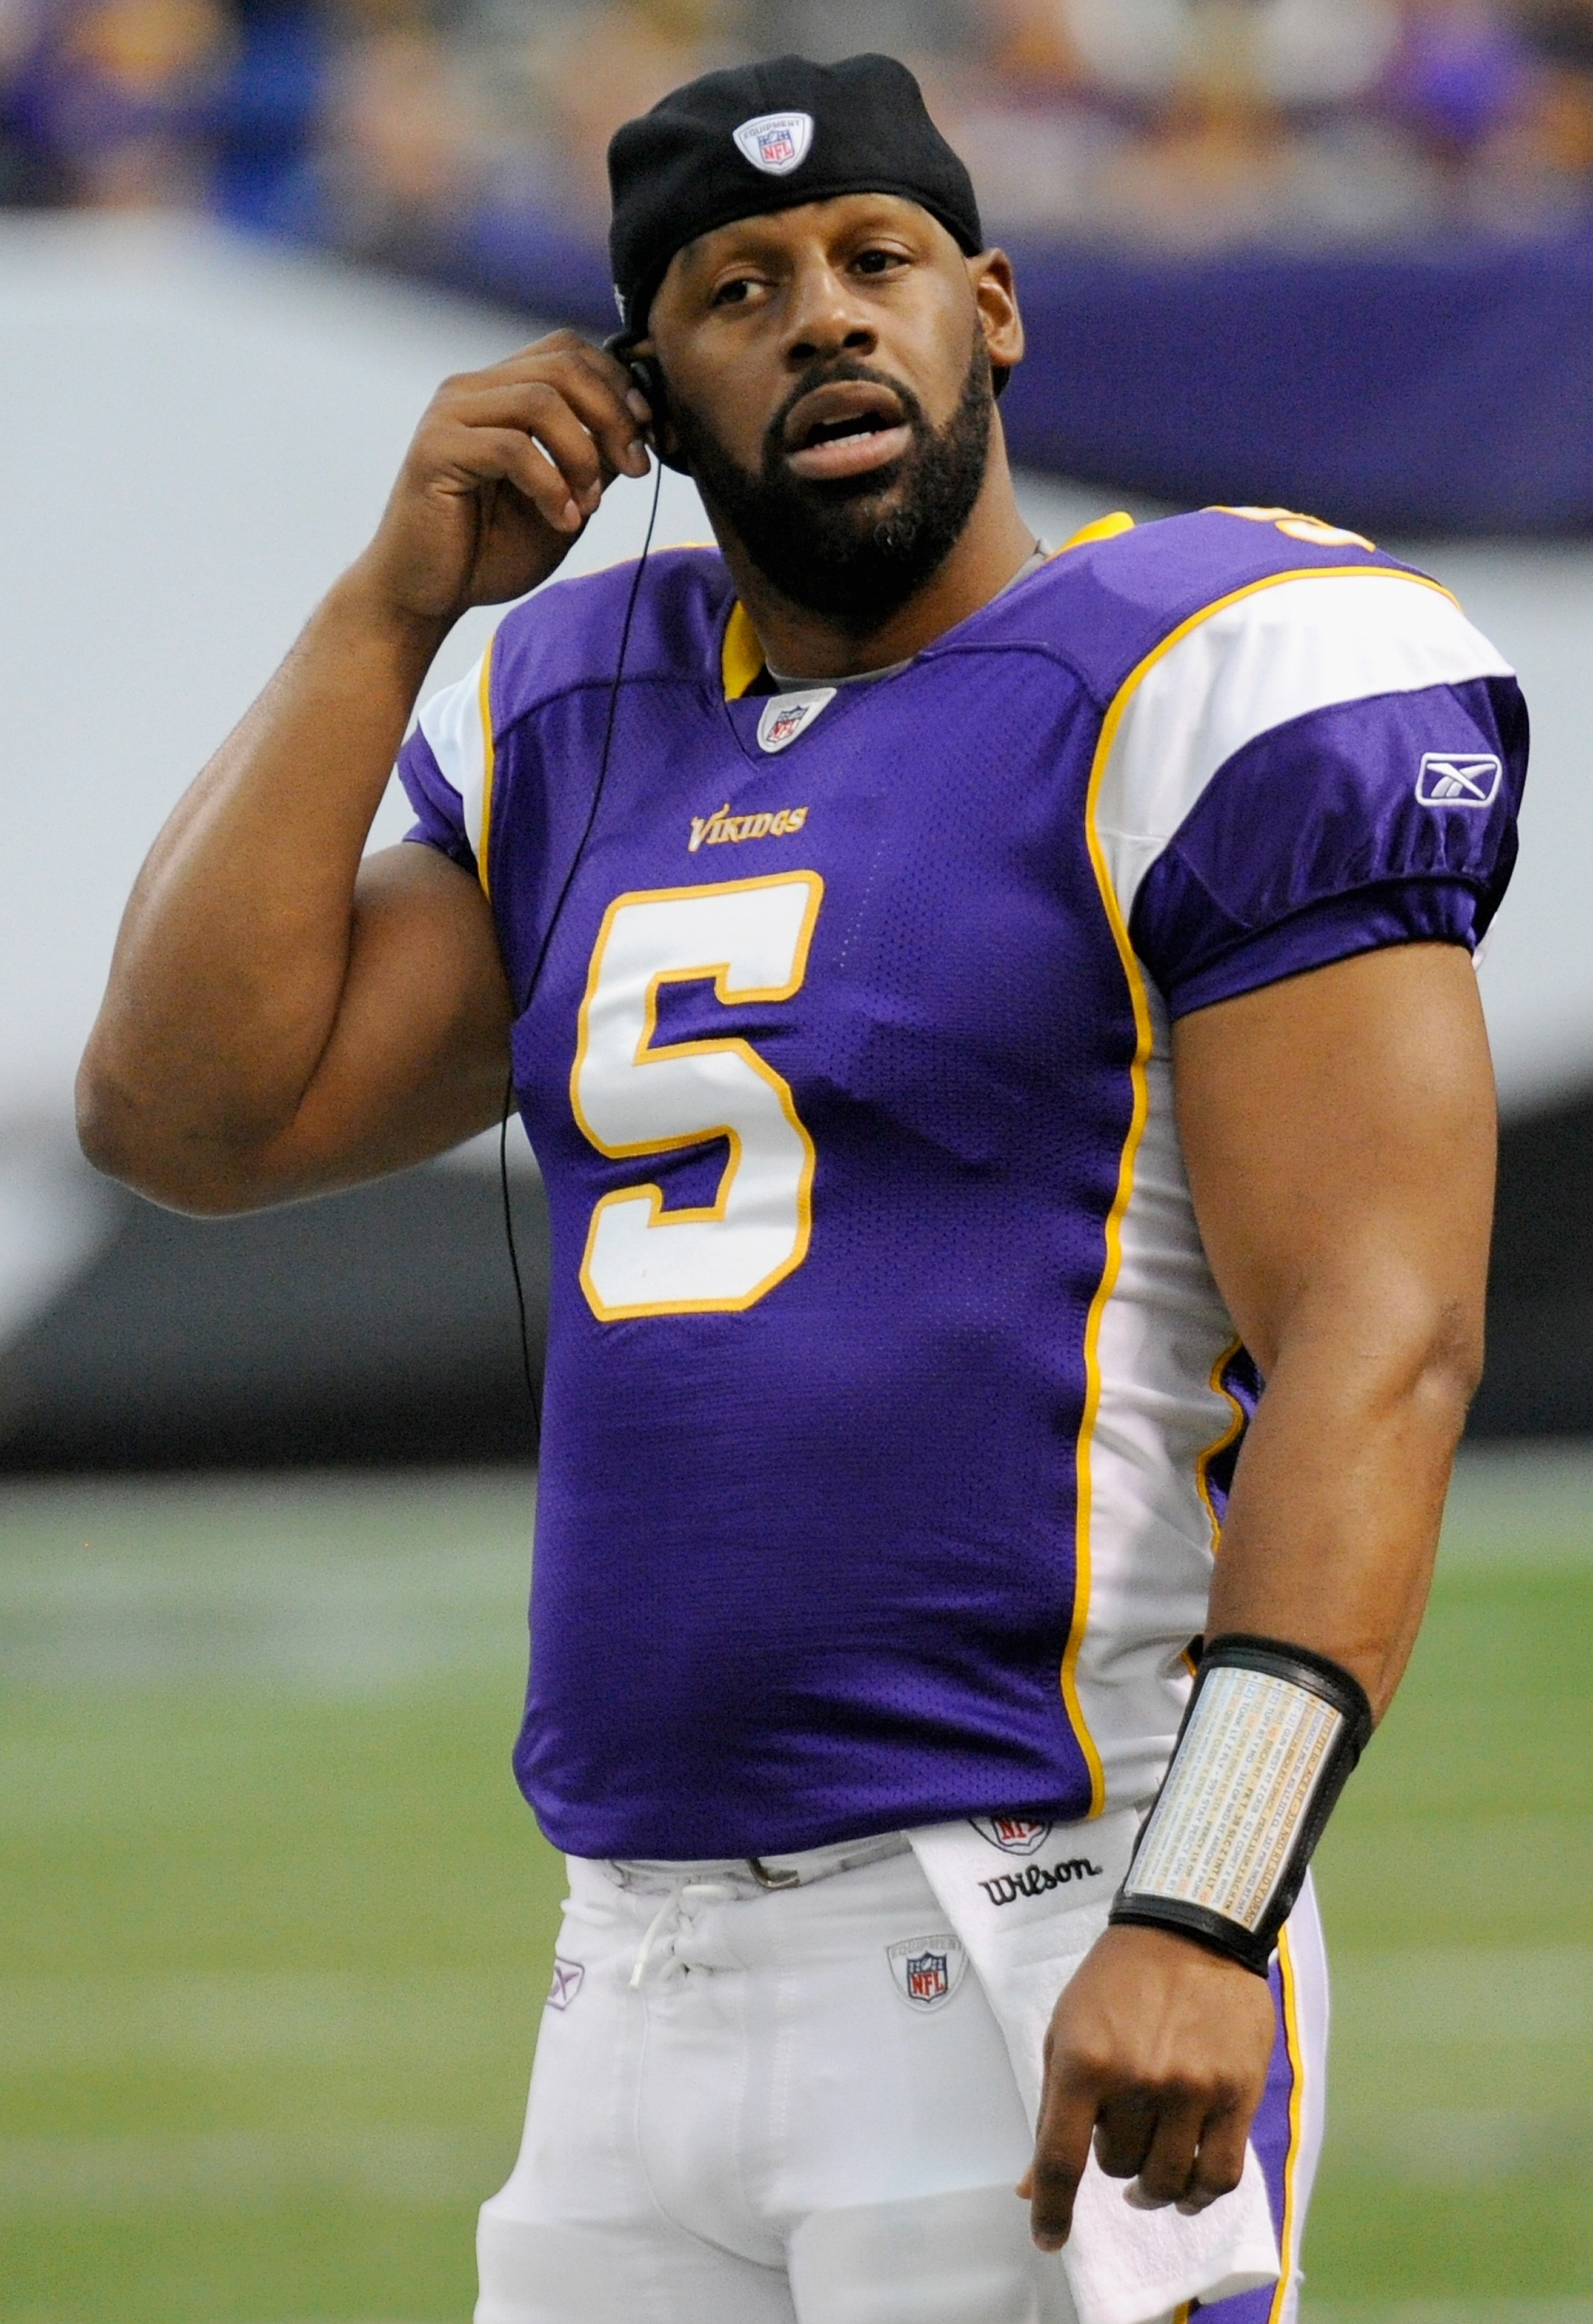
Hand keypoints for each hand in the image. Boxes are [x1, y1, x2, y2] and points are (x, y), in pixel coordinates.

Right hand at [349, 330, 653, 629]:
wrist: (425, 596)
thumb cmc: (489, 551)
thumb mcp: (563, 498)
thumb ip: (593, 458)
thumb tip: (641, 425)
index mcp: (499, 392)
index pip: (568, 351)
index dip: (619, 384)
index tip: (652, 433)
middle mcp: (471, 390)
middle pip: (562, 365)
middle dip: (614, 415)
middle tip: (636, 467)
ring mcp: (449, 415)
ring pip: (541, 399)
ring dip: (583, 453)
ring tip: (590, 504)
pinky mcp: (435, 450)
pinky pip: (513, 448)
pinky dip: (551, 486)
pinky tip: (562, 521)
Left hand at [1018, 1924, 1275, 2250]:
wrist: (1189, 1928)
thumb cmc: (1116, 1980)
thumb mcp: (1066, 2031)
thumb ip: (1051, 2109)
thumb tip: (1028, 2186)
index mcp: (1083, 2062)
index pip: (1060, 2160)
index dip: (1050, 2210)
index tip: (1048, 2238)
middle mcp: (1136, 2081)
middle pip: (1117, 2167)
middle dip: (1113, 2157)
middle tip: (1120, 2126)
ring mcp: (1190, 2089)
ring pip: (1167, 2180)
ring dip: (1154, 2185)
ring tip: (1152, 2169)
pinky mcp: (1236, 2093)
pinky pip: (1220, 2175)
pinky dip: (1201, 2194)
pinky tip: (1190, 2188)